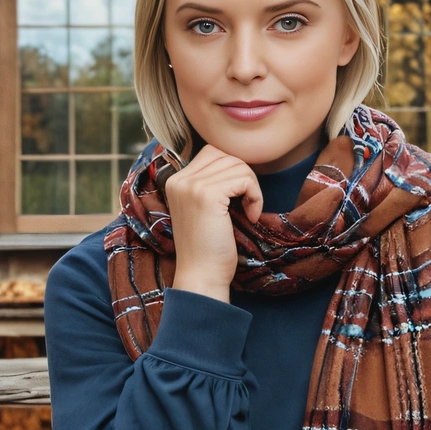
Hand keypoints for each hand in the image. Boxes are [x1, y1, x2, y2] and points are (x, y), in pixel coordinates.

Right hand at [165, 144, 262, 301]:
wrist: (202, 276)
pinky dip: (255, 196)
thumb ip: (212, 182)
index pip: (213, 153)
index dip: (233, 171)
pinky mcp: (207, 195)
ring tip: (248, 212)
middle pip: (226, 156)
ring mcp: (192, 186)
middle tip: (246, 205)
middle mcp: (180, 179)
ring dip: (252, 188)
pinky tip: (251, 216)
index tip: (237, 198)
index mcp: (176, 180)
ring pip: (238, 165)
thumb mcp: (204, 207)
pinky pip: (244, 179)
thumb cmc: (208, 247)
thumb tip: (239, 161)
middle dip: (244, 178)